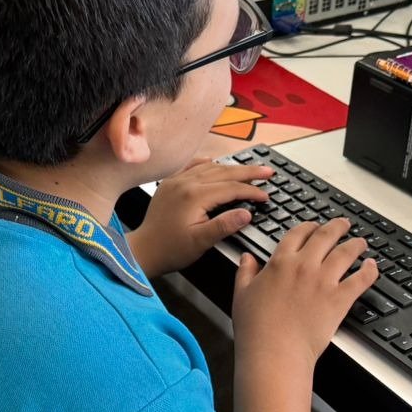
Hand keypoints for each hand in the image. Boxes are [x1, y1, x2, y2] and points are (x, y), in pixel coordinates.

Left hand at [127, 158, 273, 277]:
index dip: (252, 191)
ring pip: (210, 168)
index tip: (266, 196)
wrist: (143, 250)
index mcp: (194, 196)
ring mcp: (176, 181)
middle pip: (224, 172)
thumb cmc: (170, 249)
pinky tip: (214, 161)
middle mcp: (185, 183)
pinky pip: (192, 167)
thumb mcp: (201, 242)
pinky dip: (207, 164)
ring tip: (249, 168)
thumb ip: (224, 225)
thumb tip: (247, 213)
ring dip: (231, 167)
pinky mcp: (169, 184)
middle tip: (268, 171)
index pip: (231, 188)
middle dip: (248, 172)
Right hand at [232, 218, 378, 373]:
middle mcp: (304, 266)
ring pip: (346, 252)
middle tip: (343, 224)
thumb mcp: (241, 295)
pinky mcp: (339, 299)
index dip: (308, 226)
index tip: (313, 226)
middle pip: (326, 236)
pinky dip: (370, 270)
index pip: (297, 234)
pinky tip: (373, 266)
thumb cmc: (256, 329)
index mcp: (280, 263)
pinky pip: (361, 279)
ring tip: (361, 242)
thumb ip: (245, 273)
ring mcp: (324, 281)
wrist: (275, 352)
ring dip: (356, 244)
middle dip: (337, 227)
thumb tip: (247, 258)